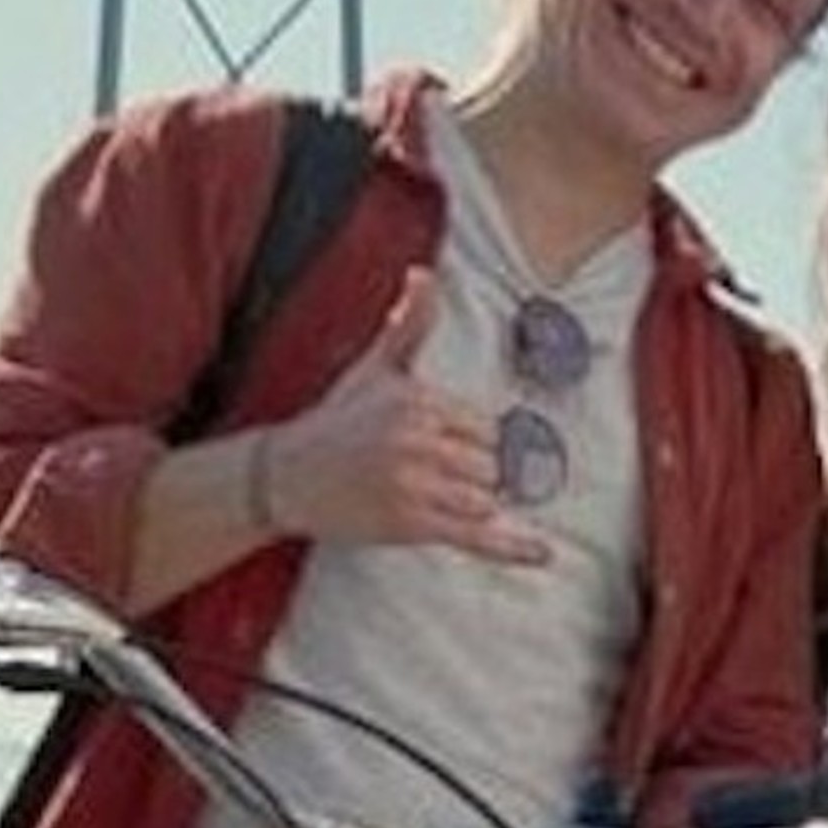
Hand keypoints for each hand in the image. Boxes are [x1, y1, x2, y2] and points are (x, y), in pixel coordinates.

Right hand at [258, 266, 550, 564]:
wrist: (284, 476)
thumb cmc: (335, 422)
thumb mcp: (374, 368)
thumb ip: (409, 325)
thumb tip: (425, 273)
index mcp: (417, 401)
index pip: (486, 428)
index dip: (472, 442)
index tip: (441, 447)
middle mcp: (417, 441)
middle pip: (490, 465)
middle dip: (470, 474)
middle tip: (429, 475)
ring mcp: (414, 485)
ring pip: (483, 498)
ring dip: (470, 505)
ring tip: (429, 497)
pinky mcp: (409, 524)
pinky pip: (474, 536)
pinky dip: (510, 547)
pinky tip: (543, 554)